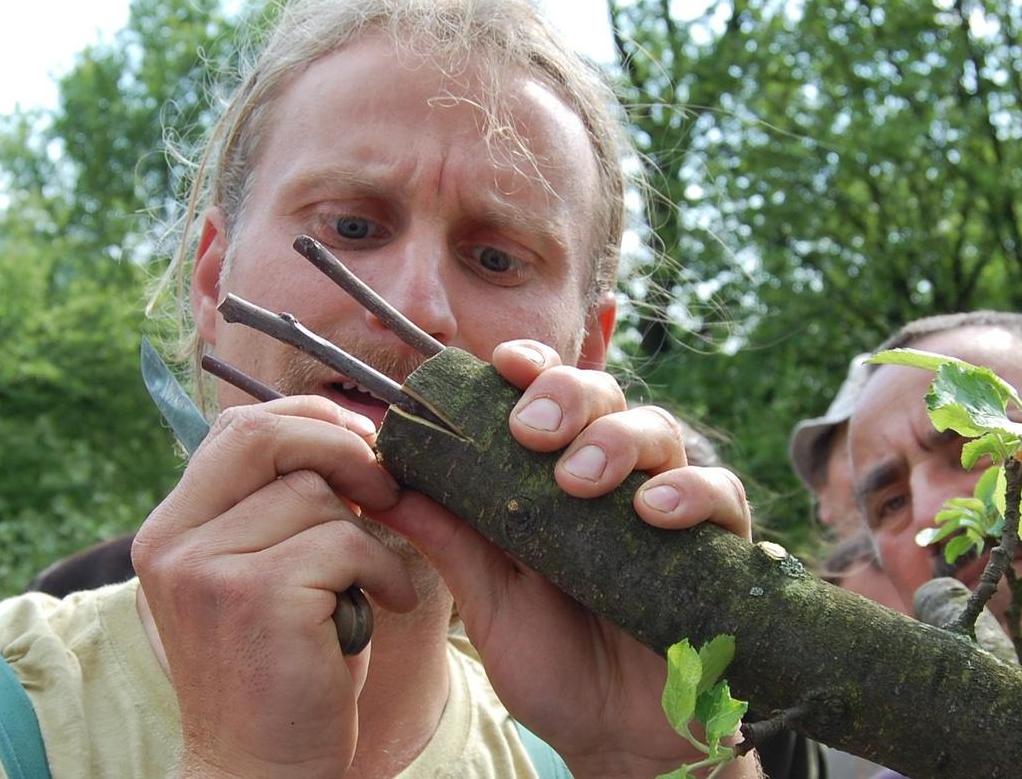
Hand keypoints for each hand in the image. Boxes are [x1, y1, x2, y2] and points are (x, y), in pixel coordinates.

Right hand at [132, 396, 415, 778]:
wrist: (261, 769)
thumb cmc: (282, 666)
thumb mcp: (262, 575)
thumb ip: (275, 509)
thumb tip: (344, 435)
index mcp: (172, 529)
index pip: (236, 430)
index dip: (306, 420)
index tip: (359, 439)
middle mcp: (174, 542)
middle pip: (265, 438)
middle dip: (341, 447)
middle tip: (385, 485)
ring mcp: (209, 569)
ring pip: (318, 495)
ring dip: (367, 537)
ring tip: (372, 586)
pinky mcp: (256, 596)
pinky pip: (346, 543)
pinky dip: (384, 571)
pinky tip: (388, 605)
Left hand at [371, 340, 756, 777]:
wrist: (615, 738)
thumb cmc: (551, 661)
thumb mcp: (489, 600)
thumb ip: (449, 538)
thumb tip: (382, 484)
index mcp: (552, 480)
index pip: (548, 396)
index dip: (530, 368)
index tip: (502, 366)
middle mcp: (611, 479)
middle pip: (604, 396)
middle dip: (568, 397)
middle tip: (531, 434)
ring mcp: (665, 508)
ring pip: (659, 430)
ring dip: (620, 441)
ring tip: (582, 482)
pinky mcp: (716, 545)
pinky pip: (721, 493)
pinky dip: (692, 490)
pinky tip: (655, 511)